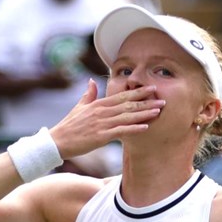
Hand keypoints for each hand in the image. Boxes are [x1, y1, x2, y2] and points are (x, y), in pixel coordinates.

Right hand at [47, 82, 163, 162]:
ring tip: (159, 111)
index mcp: (99, 104)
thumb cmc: (69, 125)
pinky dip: (134, 129)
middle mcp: (102, 111)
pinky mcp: (101, 136)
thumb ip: (89, 94)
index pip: (122, 96)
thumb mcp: (79, 106)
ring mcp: (102, 123)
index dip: (138, 92)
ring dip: (144, 114)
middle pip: (129, 105)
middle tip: (163, 99)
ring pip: (128, 116)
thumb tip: (92, 81)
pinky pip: (121, 131)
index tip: (151, 88)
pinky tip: (145, 127)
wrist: (58, 140)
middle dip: (147, 102)